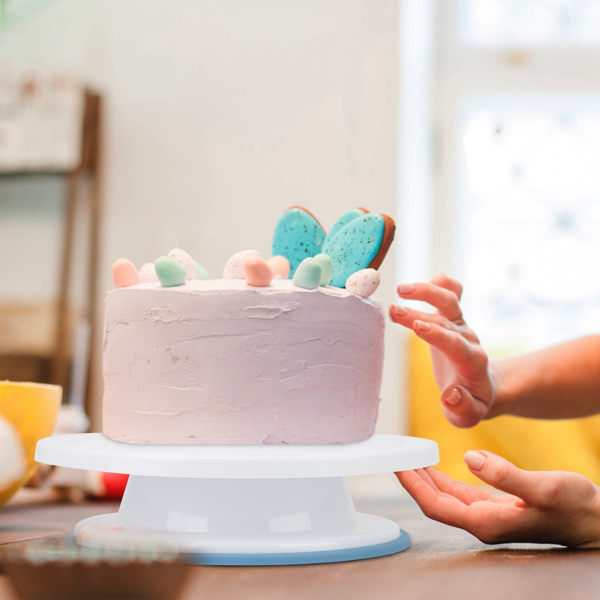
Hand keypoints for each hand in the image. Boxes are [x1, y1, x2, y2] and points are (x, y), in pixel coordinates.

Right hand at [389, 274, 495, 426]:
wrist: (483, 386)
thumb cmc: (471, 402)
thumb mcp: (468, 416)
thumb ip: (462, 410)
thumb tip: (451, 394)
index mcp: (471, 363)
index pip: (456, 345)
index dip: (438, 335)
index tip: (419, 328)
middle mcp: (467, 339)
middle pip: (445, 320)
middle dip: (420, 313)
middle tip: (393, 311)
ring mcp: (460, 325)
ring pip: (449, 300)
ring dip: (426, 291)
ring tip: (400, 290)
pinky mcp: (452, 317)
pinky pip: (453, 292)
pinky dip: (440, 283)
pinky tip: (416, 287)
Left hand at [396, 450, 599, 547]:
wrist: (594, 520)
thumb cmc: (575, 507)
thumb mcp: (545, 488)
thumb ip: (506, 475)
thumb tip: (470, 458)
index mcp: (486, 522)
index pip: (436, 505)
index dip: (413, 485)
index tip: (397, 465)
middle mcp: (481, 522)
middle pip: (434, 501)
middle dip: (412, 479)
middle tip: (393, 454)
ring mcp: (486, 515)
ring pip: (444, 496)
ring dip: (424, 477)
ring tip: (407, 456)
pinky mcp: (493, 506)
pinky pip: (458, 492)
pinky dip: (442, 477)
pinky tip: (433, 466)